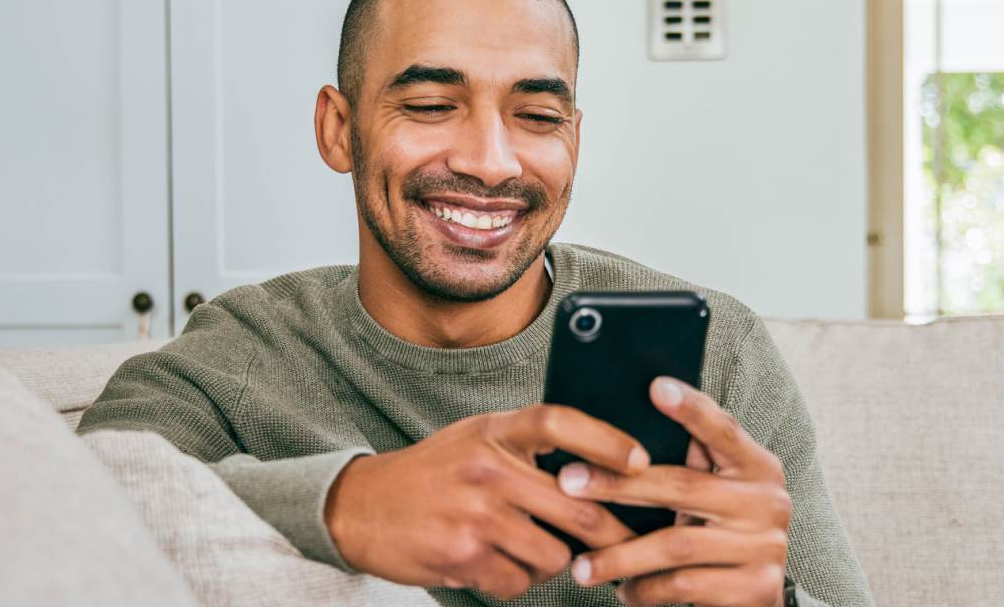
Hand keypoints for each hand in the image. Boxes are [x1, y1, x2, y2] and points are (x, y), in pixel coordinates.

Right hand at [324, 404, 647, 599]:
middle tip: (633, 544)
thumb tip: (601, 466)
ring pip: (553, 554)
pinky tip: (493, 563)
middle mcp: (487, 468)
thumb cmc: (434, 472)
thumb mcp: (477, 437)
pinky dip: (515, 579)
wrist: (361, 506)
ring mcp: (476, 514)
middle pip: (576, 504)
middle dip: (613, 533)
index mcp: (494, 431)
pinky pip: (519, 581)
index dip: (606, 441)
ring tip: (527, 548)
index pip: (559, 422)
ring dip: (553, 561)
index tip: (641, 462)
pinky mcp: (463, 556)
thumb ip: (528, 444)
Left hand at [559, 377, 790, 606]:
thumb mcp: (715, 495)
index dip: (691, 408)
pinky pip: (685, 585)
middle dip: (618, 484)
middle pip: (683, 486)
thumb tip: (622, 429)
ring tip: (582, 565)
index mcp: (757, 467)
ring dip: (621, 555)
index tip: (655, 386)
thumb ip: (692, 466)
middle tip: (570, 482)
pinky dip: (646, 589)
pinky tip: (623, 590)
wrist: (758, 599)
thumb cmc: (722, 535)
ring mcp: (765, 546)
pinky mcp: (756, 588)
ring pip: (676, 544)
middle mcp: (768, 501)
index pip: (723, 430)